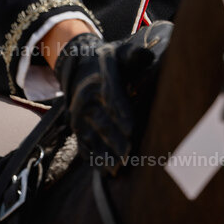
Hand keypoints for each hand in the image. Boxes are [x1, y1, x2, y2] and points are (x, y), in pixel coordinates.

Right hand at [54, 21, 172, 174]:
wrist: (82, 65)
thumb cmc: (112, 61)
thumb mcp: (121, 52)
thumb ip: (134, 55)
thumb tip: (146, 56)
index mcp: (101, 77)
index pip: (112, 96)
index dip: (122, 113)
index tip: (131, 128)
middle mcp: (87, 96)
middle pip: (103, 121)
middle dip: (116, 139)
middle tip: (129, 153)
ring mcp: (81, 113)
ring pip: (93, 136)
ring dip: (104, 153)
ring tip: (118, 168)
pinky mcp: (77, 126)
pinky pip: (84, 144)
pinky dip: (93, 158)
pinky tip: (105, 171)